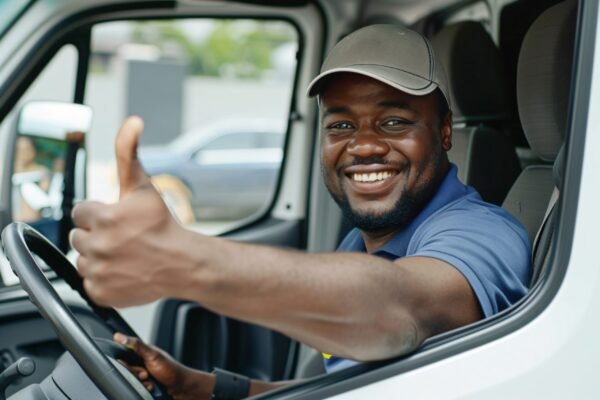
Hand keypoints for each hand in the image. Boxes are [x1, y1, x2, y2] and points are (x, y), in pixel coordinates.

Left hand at [70, 116, 191, 306]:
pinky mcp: (101, 292)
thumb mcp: (143, 186)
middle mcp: (97, 246)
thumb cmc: (163, 224)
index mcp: (103, 217)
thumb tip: (133, 121)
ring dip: (99, 256)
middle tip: (123, 237)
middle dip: (98, 235)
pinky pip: (89, 283)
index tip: (118, 220)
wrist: (182, 263)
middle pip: (79, 237)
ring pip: (83, 259)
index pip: (81, 213)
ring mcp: (98, 271)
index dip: (99, 214)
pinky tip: (122, 270)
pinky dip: (103, 279)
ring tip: (124, 254)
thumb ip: (129, 152)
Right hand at [113, 332, 213, 399]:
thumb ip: (136, 345)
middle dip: (136, 374)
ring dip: (141, 383)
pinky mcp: (146, 385)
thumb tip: (119, 336)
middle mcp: (143, 363)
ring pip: (132, 380)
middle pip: (127, 370)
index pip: (124, 356)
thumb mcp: (152, 355)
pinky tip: (153, 387)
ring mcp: (145, 375)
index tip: (132, 366)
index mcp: (143, 353)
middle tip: (146, 373)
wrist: (181, 388)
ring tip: (151, 381)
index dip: (125, 363)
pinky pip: (138, 389)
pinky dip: (145, 388)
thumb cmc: (171, 369)